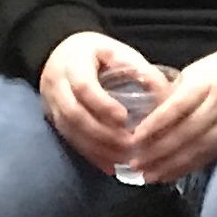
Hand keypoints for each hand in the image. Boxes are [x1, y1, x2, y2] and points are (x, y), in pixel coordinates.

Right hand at [39, 31, 161, 174]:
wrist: (62, 53)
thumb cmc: (95, 52)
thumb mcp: (116, 50)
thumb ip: (139, 70)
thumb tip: (165, 95)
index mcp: (73, 63)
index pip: (84, 87)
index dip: (103, 105)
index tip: (124, 119)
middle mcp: (56, 85)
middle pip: (74, 115)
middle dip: (102, 134)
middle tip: (129, 145)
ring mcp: (50, 104)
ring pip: (70, 132)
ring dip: (97, 149)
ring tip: (124, 159)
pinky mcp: (53, 119)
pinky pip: (69, 140)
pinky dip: (90, 154)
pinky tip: (109, 165)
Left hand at [124, 45, 216, 180]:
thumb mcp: (200, 69)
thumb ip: (178, 91)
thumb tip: (150, 113)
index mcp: (206, 83)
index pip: (177, 106)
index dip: (156, 124)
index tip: (135, 137)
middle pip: (186, 133)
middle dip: (159, 151)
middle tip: (135, 163)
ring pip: (197, 149)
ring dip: (171, 165)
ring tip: (149, 176)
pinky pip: (209, 155)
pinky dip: (188, 167)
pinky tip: (171, 175)